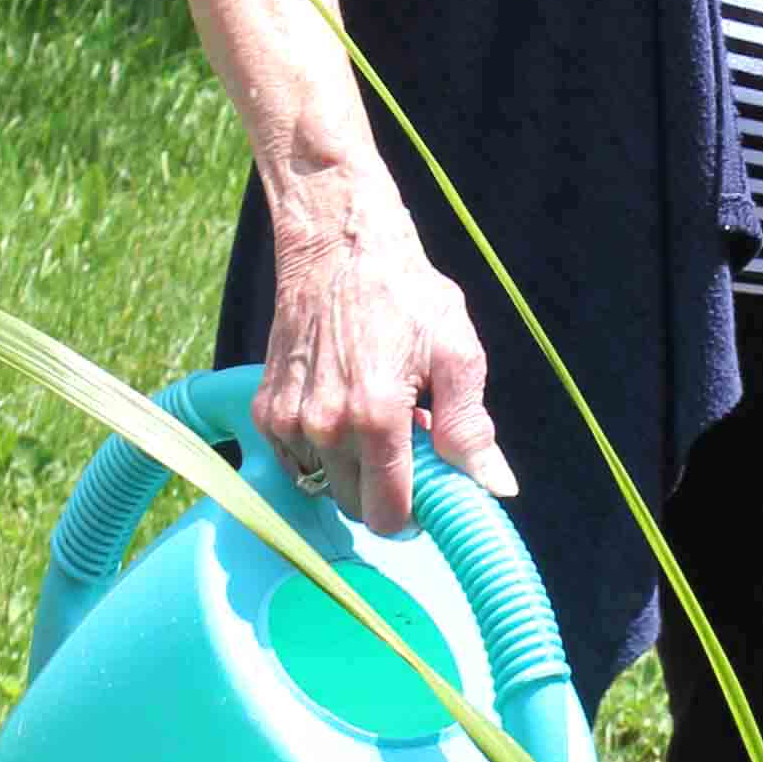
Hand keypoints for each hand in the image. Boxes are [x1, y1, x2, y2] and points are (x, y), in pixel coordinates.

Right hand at [257, 196, 516, 537]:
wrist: (339, 245)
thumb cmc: (405, 293)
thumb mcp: (456, 354)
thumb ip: (470, 429)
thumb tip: (495, 487)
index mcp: (374, 417)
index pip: (388, 516)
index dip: (414, 515)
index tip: (429, 492)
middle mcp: (323, 426)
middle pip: (355, 507)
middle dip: (385, 488)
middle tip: (408, 442)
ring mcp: (288, 420)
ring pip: (325, 485)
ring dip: (353, 469)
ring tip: (376, 418)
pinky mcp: (266, 410)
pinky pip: (298, 462)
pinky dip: (323, 451)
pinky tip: (343, 410)